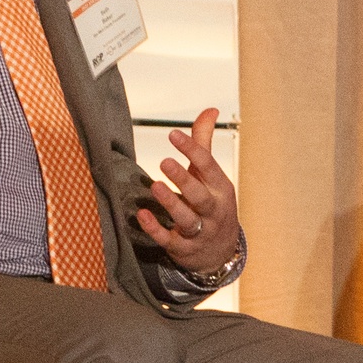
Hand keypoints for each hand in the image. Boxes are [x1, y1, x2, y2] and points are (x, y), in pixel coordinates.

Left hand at [135, 107, 240, 278]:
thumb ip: (204, 143)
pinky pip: (169, 240)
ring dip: (172, 203)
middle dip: (184, 179)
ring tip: (155, 186)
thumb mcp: (212, 176)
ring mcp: (199, 232)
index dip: (191, 149)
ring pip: (187, 218)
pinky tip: (142, 215)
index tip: (173, 133)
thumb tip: (210, 109)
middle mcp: (212, 210)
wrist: (221, 253)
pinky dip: (155, 229)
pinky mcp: (183, 249)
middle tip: (164, 161)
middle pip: (200, 195)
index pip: (208, 166)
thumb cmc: (212, 205)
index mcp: (220, 188)